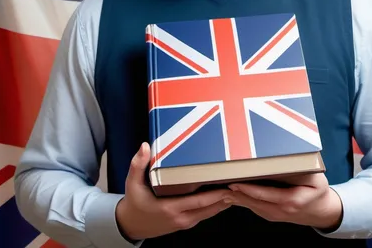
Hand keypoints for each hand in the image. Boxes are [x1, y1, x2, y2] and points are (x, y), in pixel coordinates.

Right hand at [116, 142, 233, 239]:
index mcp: (171, 208)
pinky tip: (224, 194)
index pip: (200, 201)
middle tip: (241, 181)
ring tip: (237, 186)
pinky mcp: (187, 222)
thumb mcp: (132, 183)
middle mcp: (181, 217)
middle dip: (227, 196)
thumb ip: (138, 164)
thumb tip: (144, 146)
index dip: (217, 194)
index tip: (229, 184)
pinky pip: (206, 213)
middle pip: (211, 208)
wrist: (130, 225)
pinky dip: (216, 205)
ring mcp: (185, 222)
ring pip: (211, 212)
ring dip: (224, 201)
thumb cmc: (134, 203)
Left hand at [228, 173, 342, 230]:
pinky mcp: (270, 215)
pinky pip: (253, 207)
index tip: (235, 183)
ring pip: (251, 206)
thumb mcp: (316, 178)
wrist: (322, 211)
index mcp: (291, 201)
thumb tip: (285, 160)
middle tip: (220, 183)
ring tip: (220, 187)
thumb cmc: (318, 191)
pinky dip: (241, 200)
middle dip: (236, 193)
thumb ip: (302, 170)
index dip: (249, 190)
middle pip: (254, 202)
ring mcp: (274, 215)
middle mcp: (280, 211)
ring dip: (236, 197)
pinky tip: (231, 193)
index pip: (265, 195)